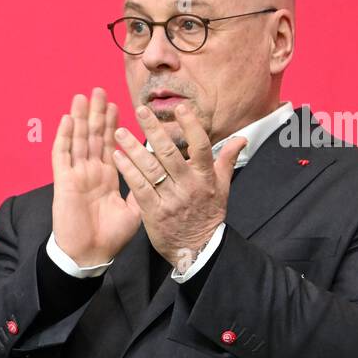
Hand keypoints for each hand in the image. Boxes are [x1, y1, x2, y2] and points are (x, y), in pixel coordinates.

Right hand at [50, 87, 142, 266]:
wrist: (90, 255)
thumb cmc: (110, 237)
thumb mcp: (135, 210)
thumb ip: (143, 189)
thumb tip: (159, 173)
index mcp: (107, 177)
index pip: (110, 144)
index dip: (112, 125)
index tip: (118, 105)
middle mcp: (91, 172)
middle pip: (93, 136)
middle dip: (96, 113)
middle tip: (99, 90)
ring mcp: (76, 175)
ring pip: (78, 140)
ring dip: (80, 118)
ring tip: (83, 96)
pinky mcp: (64, 182)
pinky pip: (62, 155)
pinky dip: (65, 136)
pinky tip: (68, 119)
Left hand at [112, 102, 246, 269]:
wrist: (197, 249)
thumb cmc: (208, 215)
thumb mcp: (222, 188)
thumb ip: (227, 160)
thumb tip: (241, 139)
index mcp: (205, 177)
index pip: (200, 146)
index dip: (190, 126)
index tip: (180, 107)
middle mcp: (188, 186)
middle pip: (170, 153)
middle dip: (154, 130)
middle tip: (141, 110)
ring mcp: (170, 199)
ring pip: (151, 169)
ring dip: (134, 149)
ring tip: (120, 132)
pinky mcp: (153, 212)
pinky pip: (139, 188)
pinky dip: (128, 172)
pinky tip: (117, 157)